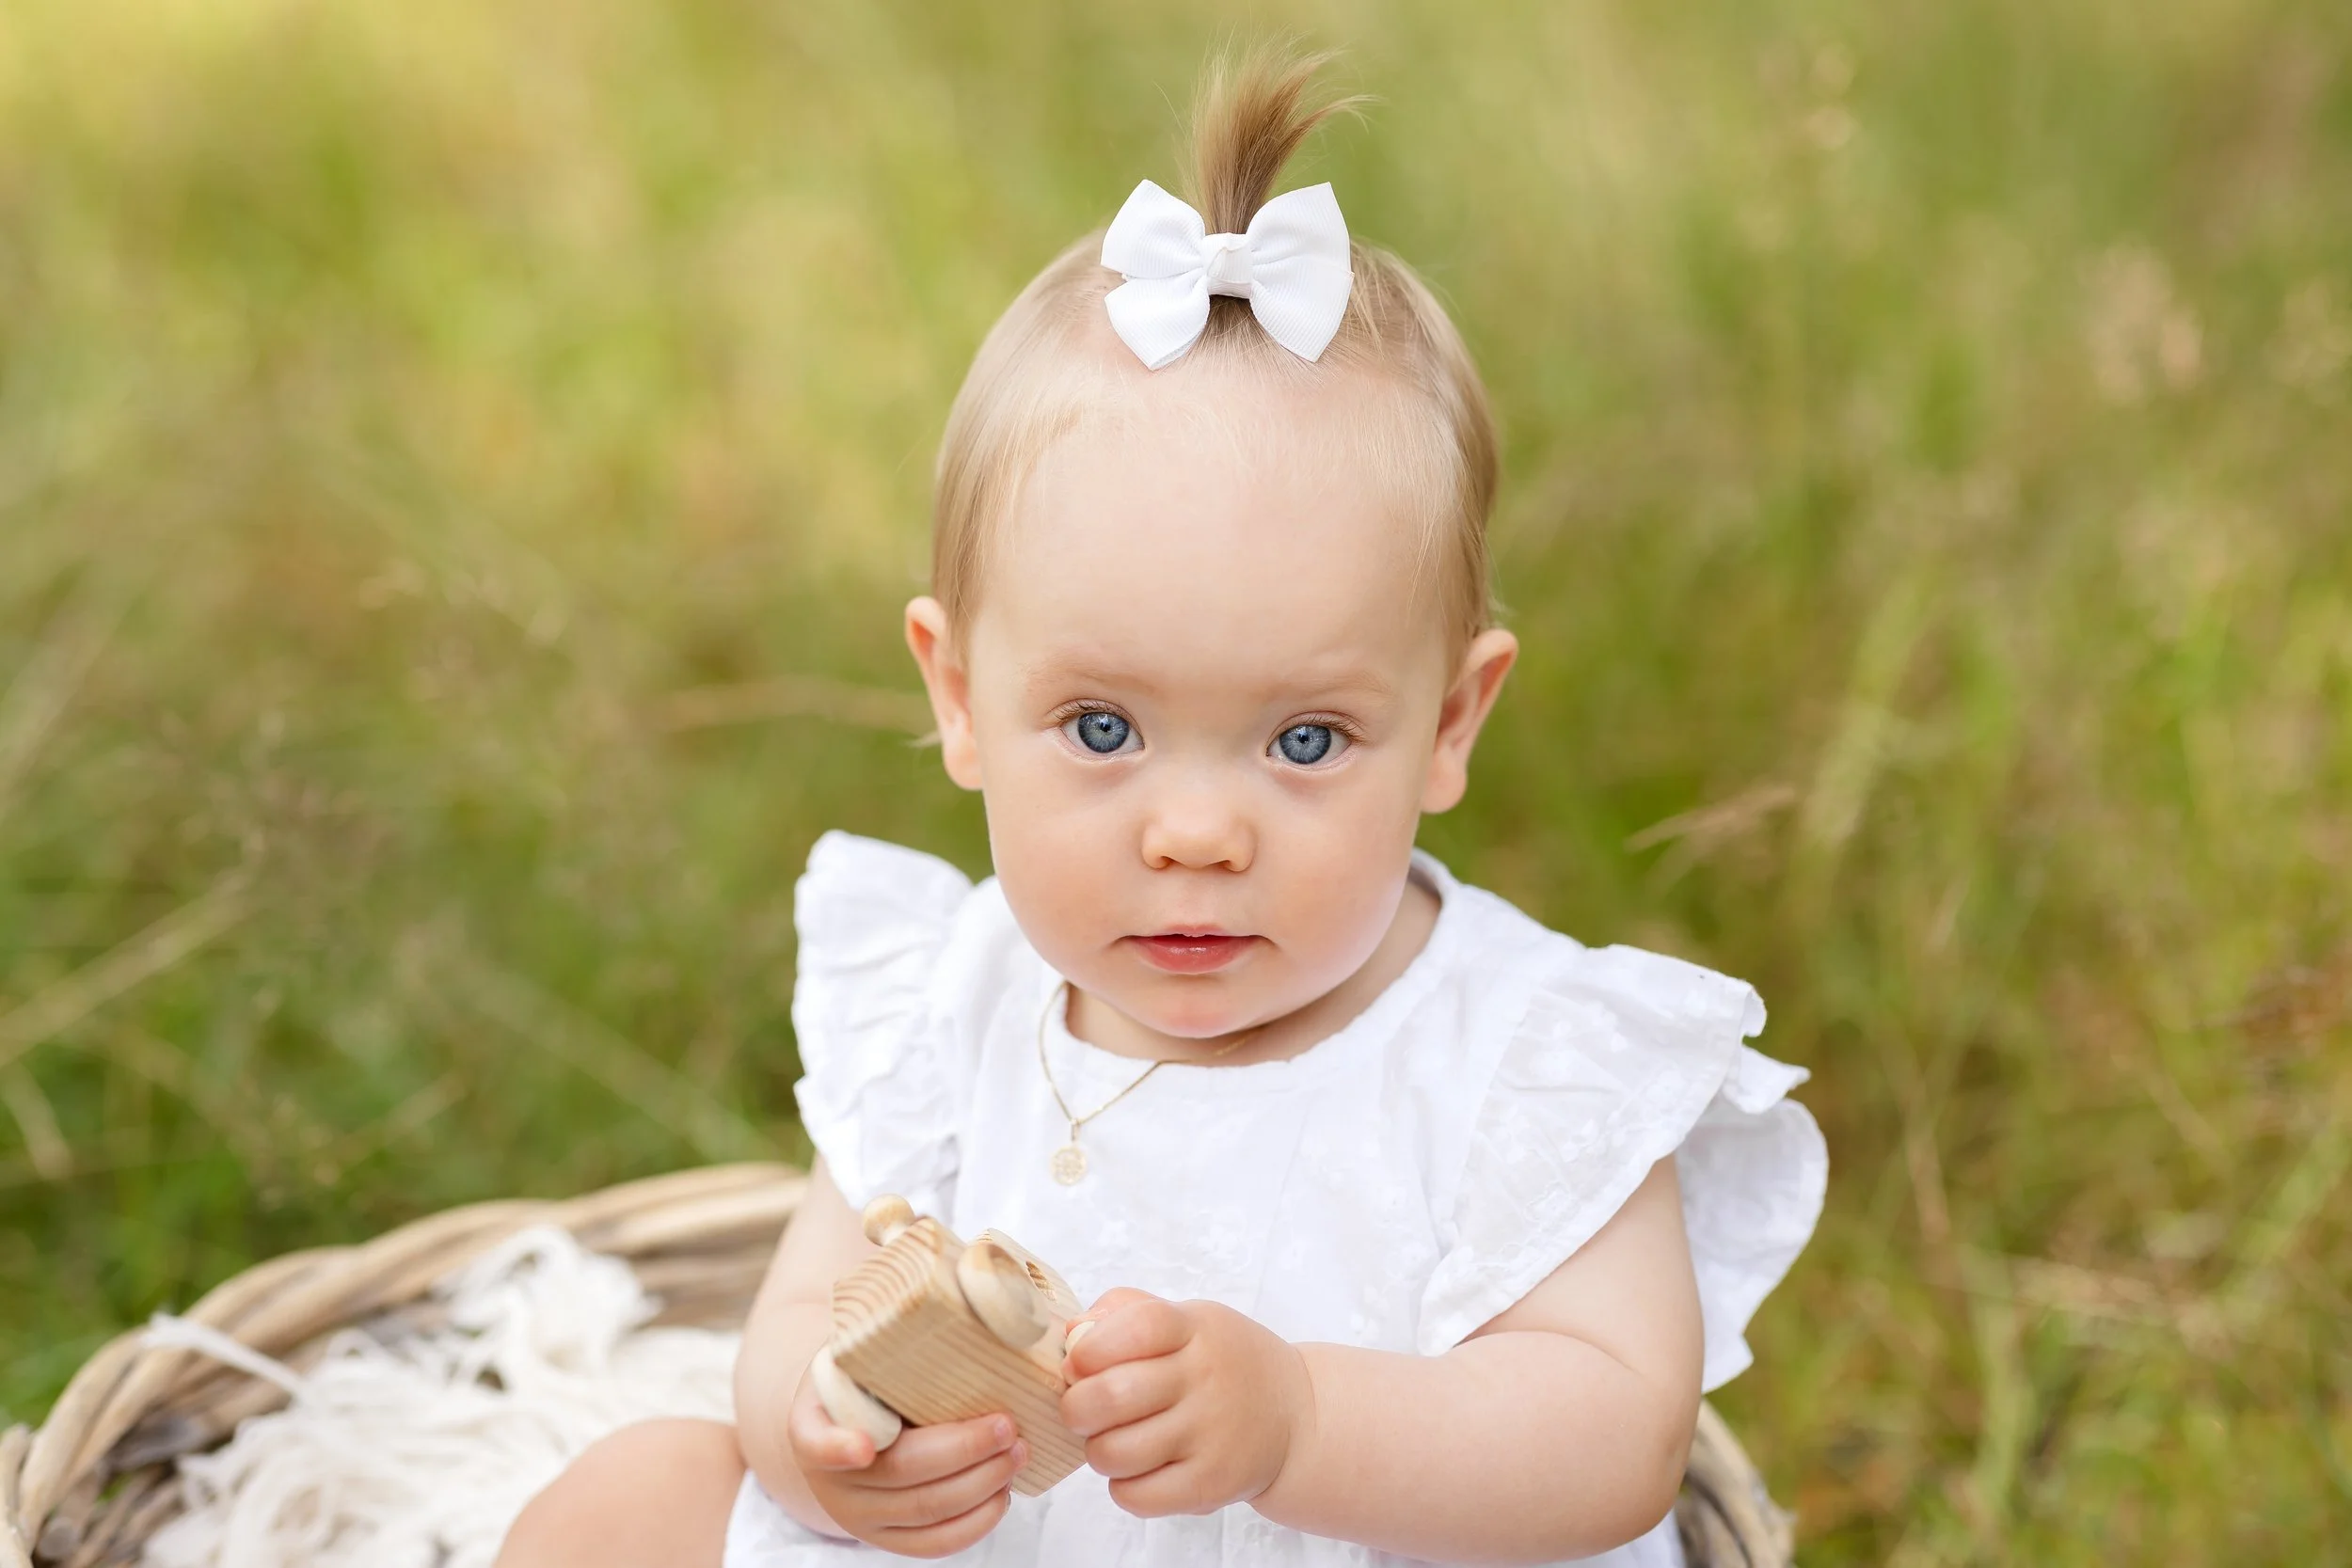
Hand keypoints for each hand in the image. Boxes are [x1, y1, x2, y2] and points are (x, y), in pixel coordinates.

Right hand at [786, 1360, 1026, 1555]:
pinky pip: (934, 1545)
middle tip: (1007, 1425)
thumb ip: (883, 1336)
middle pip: (901, 1473)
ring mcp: (858, 1516)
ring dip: (982, 1483)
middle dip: (964, 1451)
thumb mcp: (856, 1350)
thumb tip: (950, 1288)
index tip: (866, 1447)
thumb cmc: (862, 1378)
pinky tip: (1003, 1493)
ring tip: (1018, 1452)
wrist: (841, 1424)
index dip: (838, 1448)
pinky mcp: (888, 1539)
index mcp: (812, 1424)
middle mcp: (830, 1479)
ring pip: (926, 1511)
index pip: (815, 1440)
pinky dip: (976, 1523)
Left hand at [1059, 1287, 1313, 1517]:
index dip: (1092, 1347)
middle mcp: (1206, 1380)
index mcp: (1195, 1329)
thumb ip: (1126, 1313)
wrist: (1294, 1416)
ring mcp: (1210, 1436)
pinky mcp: (1210, 1485)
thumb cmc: (1223, 1362)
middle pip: (1112, 1396)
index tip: (1078, 1362)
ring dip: (1097, 1449)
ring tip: (1113, 1439)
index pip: (1137, 1328)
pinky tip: (1139, 1468)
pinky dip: (1122, 1486)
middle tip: (1083, 1409)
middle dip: (1076, 1406)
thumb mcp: (1188, 1319)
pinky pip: (1136, 1496)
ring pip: (1114, 1452)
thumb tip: (1072, 1336)